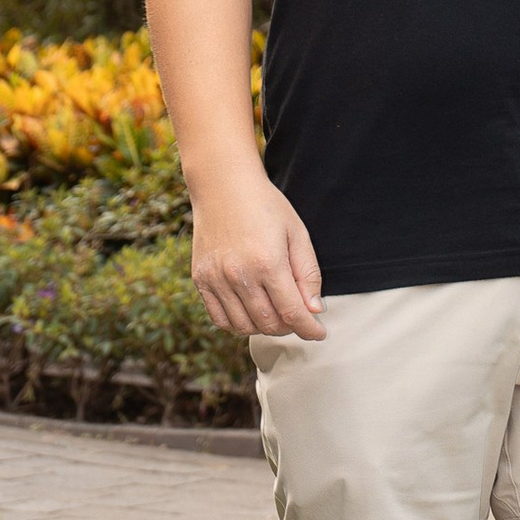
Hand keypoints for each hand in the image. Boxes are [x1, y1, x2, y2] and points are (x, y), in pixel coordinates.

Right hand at [189, 173, 324, 340]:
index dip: (309, 329)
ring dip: (264, 327)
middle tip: (298, 317)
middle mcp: (239, 274)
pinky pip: (220, 318)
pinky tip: (251, 311)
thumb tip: (314, 311)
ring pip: (243, 326)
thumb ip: (307, 274)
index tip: (319, 333)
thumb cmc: (266, 207)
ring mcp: (216, 278)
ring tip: (275, 313)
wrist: (223, 185)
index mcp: (268, 262)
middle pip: (268, 323)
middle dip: (289, 327)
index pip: (292, 312)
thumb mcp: (297, 234)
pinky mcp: (200, 279)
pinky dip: (238, 323)